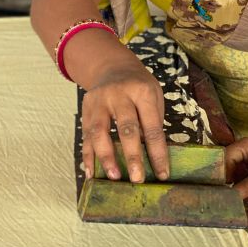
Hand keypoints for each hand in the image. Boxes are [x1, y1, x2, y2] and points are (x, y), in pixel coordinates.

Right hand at [80, 55, 168, 183]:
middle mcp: (118, 95)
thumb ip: (152, 122)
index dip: (157, 152)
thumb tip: (152, 158)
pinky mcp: (85, 109)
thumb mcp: (154, 96)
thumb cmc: (139, 87)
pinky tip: (91, 171)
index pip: (152, 127)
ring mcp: (98, 101)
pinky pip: (85, 134)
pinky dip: (87, 154)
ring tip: (113, 176)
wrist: (113, 67)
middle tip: (137, 179)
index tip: (162, 174)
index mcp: (142, 92)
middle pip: (126, 129)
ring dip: (106, 157)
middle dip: (132, 156)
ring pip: (100, 131)